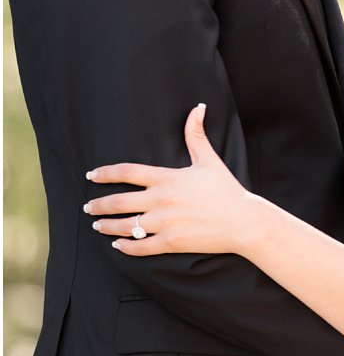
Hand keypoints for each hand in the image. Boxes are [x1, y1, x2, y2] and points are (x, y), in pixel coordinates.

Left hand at [86, 104, 259, 255]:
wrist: (243, 221)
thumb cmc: (226, 189)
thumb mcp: (209, 160)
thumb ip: (196, 135)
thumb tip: (197, 108)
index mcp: (167, 178)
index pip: (126, 172)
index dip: (105, 173)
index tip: (91, 175)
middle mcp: (161, 200)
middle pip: (117, 202)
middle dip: (98, 205)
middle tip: (88, 206)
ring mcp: (164, 223)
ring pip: (124, 226)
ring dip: (106, 226)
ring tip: (97, 225)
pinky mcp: (170, 242)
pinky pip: (139, 247)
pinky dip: (125, 247)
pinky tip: (118, 244)